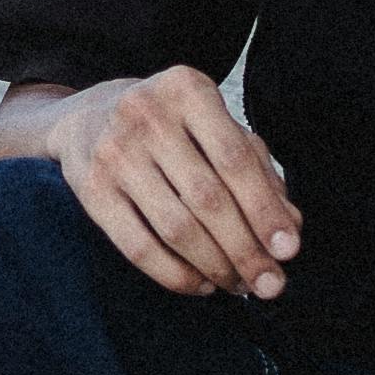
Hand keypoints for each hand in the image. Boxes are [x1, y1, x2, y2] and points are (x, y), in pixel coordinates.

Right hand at [43, 67, 298, 297]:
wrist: (86, 117)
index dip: (265, 209)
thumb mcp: (212, 126)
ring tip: (239, 285)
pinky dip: (175, 275)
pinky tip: (200, 284)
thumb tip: (288, 227)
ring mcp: (114, 153)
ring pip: (176, 228)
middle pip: (208, 198)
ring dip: (215, 267)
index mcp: (187, 89)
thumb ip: (256, 168)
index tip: (289, 250)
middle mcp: (146, 115)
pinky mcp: (90, 191)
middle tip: (270, 285)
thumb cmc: (169, 125)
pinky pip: (138, 247)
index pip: (235, 159)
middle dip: (245, 250)